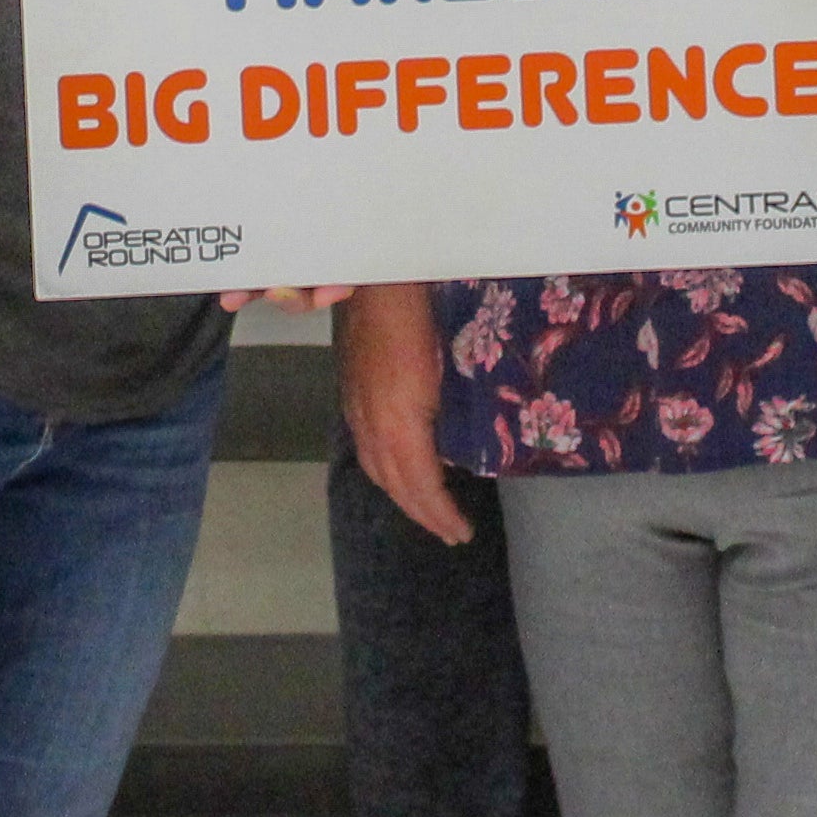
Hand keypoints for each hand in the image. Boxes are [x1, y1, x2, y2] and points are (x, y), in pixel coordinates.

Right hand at [336, 283, 469, 545]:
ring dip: (403, 498)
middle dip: (423, 515)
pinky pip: (367, 451)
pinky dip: (386, 474)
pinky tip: (400, 473)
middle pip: (396, 485)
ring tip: (427, 513)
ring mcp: (358, 412)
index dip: (441, 513)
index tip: (462, 532)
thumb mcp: (450, 369)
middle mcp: (373, 426)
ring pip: (377, 471)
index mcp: (400, 422)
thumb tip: (465, 449)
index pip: (421, 484)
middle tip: (450, 534)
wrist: (377, 282)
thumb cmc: (421, 317)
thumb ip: (454, 415)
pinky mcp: (352, 398)